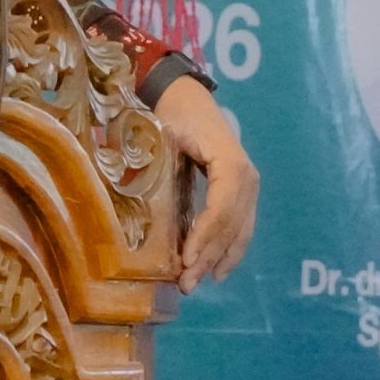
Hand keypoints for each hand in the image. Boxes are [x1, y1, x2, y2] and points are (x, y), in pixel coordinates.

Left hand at [156, 76, 257, 292]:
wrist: (187, 95)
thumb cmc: (172, 114)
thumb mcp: (164, 135)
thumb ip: (155, 167)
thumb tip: (131, 203)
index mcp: (230, 163)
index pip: (221, 208)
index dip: (205, 236)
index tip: (186, 259)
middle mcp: (247, 176)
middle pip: (231, 225)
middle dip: (209, 257)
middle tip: (185, 284)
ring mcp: (249, 184)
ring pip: (239, 230)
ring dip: (219, 260)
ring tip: (196, 283)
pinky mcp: (243, 191)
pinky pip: (241, 225)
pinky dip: (230, 249)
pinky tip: (217, 271)